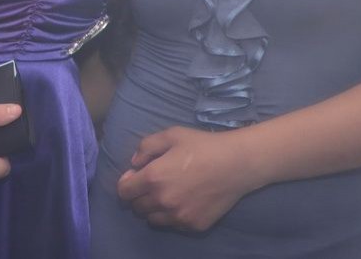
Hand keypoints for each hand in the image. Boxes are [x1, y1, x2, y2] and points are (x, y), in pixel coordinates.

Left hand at [116, 126, 250, 231]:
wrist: (236, 164)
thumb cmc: (203, 146)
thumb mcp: (172, 135)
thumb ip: (146, 147)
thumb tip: (134, 164)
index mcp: (153, 178)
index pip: (124, 192)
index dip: (126, 184)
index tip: (135, 177)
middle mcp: (162, 201)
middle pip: (136, 208)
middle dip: (139, 196)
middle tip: (153, 184)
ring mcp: (178, 216)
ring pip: (152, 220)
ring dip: (154, 209)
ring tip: (167, 195)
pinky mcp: (193, 226)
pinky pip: (173, 225)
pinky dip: (172, 216)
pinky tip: (184, 201)